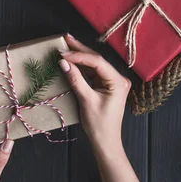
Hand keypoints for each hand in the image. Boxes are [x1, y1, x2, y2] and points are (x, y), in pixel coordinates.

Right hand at [59, 35, 130, 155]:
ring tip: (66, 44)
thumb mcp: (86, 101)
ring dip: (80, 55)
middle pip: (97, 60)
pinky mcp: (106, 85)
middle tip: (65, 38)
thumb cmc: (99, 125)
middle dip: (80, 49)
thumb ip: (76, 80)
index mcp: (118, 81)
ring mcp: (112, 81)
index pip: (97, 62)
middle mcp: (118, 78)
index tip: (63, 54)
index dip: (80, 55)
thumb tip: (64, 62)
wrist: (106, 142)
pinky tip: (72, 59)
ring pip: (94, 64)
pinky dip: (81, 66)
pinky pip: (93, 72)